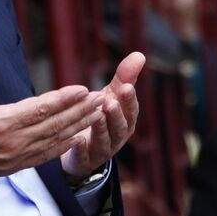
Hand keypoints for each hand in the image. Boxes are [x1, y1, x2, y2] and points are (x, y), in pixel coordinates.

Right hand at [0, 43, 105, 180]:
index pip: (39, 109)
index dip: (63, 99)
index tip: (83, 88)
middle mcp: (11, 142)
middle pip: (54, 125)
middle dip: (80, 111)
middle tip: (101, 97)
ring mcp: (13, 157)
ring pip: (54, 141)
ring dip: (78, 126)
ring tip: (97, 113)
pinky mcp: (12, 166)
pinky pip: (44, 156)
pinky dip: (63, 146)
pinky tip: (77, 137)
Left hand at [60, 52, 145, 181]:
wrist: (85, 147)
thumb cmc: (102, 116)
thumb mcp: (112, 95)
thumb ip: (124, 77)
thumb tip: (140, 54)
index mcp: (126, 120)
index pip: (131, 110)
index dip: (129, 100)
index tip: (125, 87)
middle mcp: (117, 137)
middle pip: (120, 127)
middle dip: (116, 115)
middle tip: (110, 102)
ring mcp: (103, 150)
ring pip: (105, 141)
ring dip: (102, 129)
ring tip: (97, 116)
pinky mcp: (85, 161)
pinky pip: (85, 157)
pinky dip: (81, 149)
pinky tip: (77, 139)